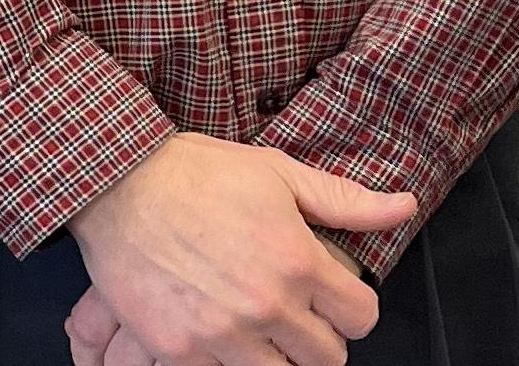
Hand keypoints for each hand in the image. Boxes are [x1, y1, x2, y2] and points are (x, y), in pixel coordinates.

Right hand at [63, 132, 413, 365]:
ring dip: (275, 355)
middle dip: (317, 337)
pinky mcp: (181, 352)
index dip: (350, 308)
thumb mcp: (274, 171)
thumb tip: (404, 205)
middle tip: (294, 314)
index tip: (331, 297)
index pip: (362, 317)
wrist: (115, 183)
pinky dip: (228, 362)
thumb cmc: (195, 172)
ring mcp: (223, 334)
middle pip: (327, 359)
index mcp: (297, 260)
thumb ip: (343, 199)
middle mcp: (268, 305)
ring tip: (257, 327)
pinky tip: (219, 334)